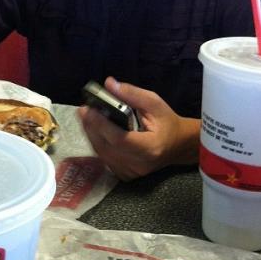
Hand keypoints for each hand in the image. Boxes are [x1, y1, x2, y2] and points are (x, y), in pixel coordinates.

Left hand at [78, 77, 200, 180]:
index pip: (119, 139)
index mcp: (150, 147)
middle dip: (91, 127)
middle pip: (106, 147)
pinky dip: (98, 144)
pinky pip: (105, 159)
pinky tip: (95, 131)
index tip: (88, 109)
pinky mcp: (126, 175)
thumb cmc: (167, 122)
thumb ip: (132, 94)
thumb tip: (109, 84)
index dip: (101, 125)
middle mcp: (139, 164)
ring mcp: (131, 172)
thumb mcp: (155, 103)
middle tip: (83, 110)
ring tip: (86, 118)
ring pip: (102, 154)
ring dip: (91, 135)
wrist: (178, 146)